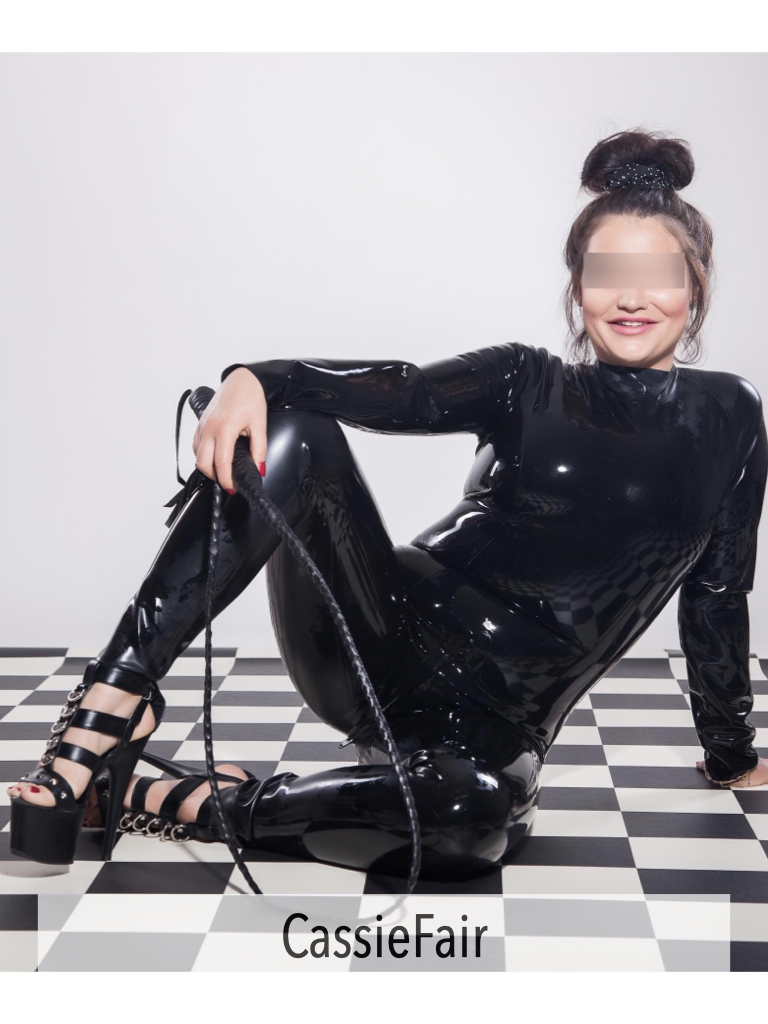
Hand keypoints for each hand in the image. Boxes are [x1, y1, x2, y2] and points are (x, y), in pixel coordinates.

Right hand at [193, 368, 266, 492]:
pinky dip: (202, 455)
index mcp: (224, 429)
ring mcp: (202, 425)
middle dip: (214, 477)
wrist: (242, 379)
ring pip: (197, 455)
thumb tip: (259, 468)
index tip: (232, 488)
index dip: (226, 480)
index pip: (221, 463)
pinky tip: (214, 456)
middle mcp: (209, 428)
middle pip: (203, 463)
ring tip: (222, 470)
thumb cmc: (250, 397)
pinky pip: (195, 444)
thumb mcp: (260, 424)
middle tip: (227, 481)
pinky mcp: (200, 422)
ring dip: (207, 466)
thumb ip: (259, 449)